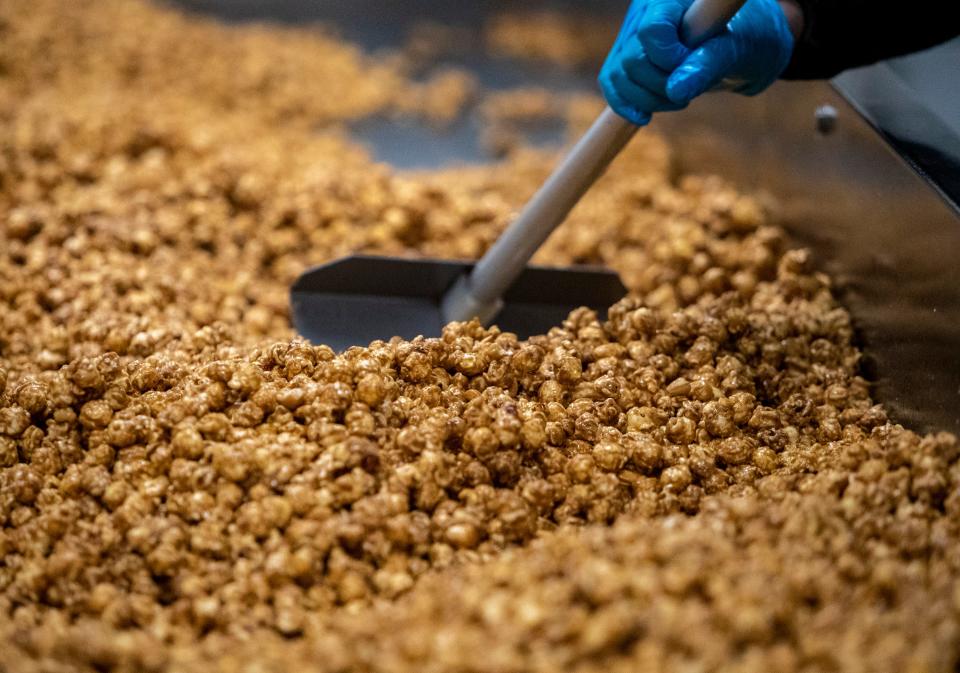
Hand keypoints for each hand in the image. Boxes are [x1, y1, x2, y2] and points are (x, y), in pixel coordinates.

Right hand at [599, 0, 796, 125]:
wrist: (748, 42)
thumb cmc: (749, 38)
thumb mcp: (737, 50)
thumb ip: (708, 65)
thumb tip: (675, 91)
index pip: (650, 32)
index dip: (668, 60)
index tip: (695, 66)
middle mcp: (646, 11)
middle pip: (630, 60)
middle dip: (660, 85)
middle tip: (690, 91)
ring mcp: (633, 35)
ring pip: (617, 75)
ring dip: (646, 99)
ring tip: (678, 100)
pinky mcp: (628, 57)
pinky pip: (613, 83)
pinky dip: (626, 104)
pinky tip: (643, 116)